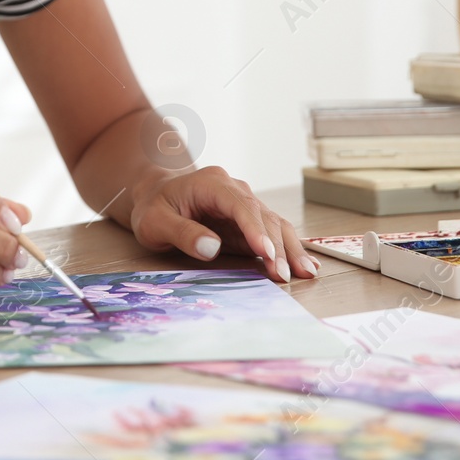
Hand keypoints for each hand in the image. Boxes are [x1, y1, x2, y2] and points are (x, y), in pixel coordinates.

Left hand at [128, 165, 318, 281]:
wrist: (157, 195)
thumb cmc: (154, 207)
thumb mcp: (155, 222)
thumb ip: (182, 232)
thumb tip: (212, 247)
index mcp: (212, 183)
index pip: (240, 205)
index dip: (255, 229)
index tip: (266, 253)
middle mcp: (234, 189)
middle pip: (263, 215)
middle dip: (276, 246)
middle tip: (285, 275)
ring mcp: (244, 203)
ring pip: (274, 223)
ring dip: (290, 248)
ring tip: (306, 273)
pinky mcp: (248, 220)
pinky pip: (272, 232)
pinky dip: (288, 248)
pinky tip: (305, 265)